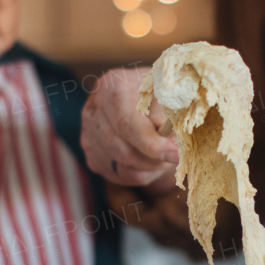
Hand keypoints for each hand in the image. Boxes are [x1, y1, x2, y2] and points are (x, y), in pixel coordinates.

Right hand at [82, 67, 179, 188]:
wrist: (137, 95)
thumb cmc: (156, 91)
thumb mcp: (165, 92)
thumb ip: (167, 112)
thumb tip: (168, 140)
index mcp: (113, 88)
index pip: (127, 124)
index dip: (153, 144)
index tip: (176, 155)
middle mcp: (94, 112)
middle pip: (124, 152)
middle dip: (155, 160)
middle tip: (176, 155)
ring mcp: (89, 135)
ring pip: (124, 168)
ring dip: (151, 166)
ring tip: (164, 152)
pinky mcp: (92, 156)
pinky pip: (121, 176)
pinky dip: (142, 172)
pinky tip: (151, 157)